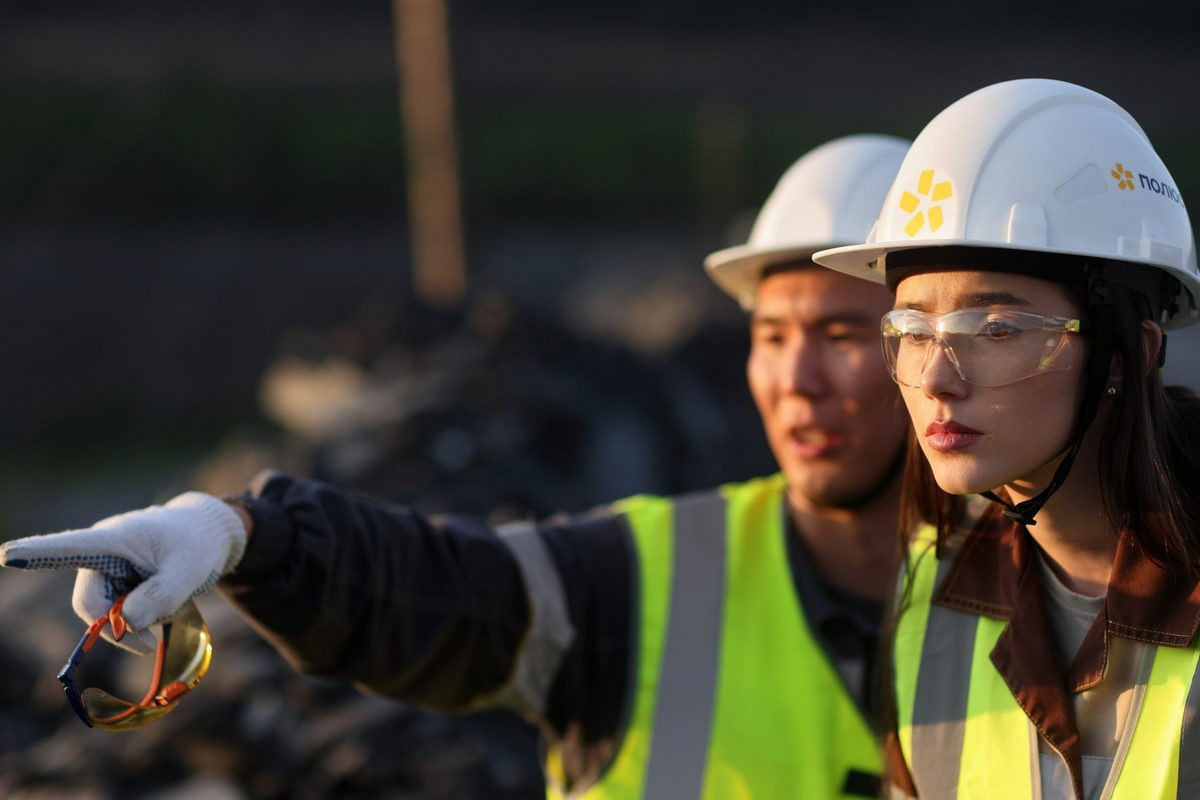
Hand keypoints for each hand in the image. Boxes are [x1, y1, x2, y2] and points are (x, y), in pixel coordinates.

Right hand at [0, 492, 247, 653]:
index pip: (69, 547)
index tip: (7, 555)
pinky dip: (138, 620)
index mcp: (113, 539)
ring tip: (169, 604)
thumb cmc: (196, 544)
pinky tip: (163, 605)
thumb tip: (121, 624)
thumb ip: (160, 596)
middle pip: (90, 604)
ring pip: (104, 615)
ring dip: (133, 623)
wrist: (206, 536)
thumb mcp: (189, 571)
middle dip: (117, 628)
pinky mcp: (113, 586)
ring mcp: (104, 571)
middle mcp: (100, 554)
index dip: (36, 554)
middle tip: (149, 644)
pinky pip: (116, 615)